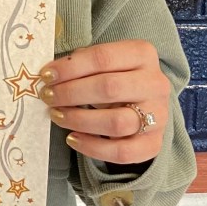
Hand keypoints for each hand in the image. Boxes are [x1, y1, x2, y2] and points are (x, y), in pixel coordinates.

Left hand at [40, 40, 169, 165]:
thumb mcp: (105, 61)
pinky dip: (93, 148)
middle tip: (48, 96)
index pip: (102, 57)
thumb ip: (83, 62)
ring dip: (80, 120)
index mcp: (143, 53)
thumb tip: (51, 74)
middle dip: (71, 93)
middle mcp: (156, 83)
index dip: (71, 67)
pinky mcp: (154, 144)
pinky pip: (123, 152)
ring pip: (117, 122)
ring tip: (57, 115)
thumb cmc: (117, 75)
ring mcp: (160, 115)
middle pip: (109, 88)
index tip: (46, 75)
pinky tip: (73, 139)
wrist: (146, 102)